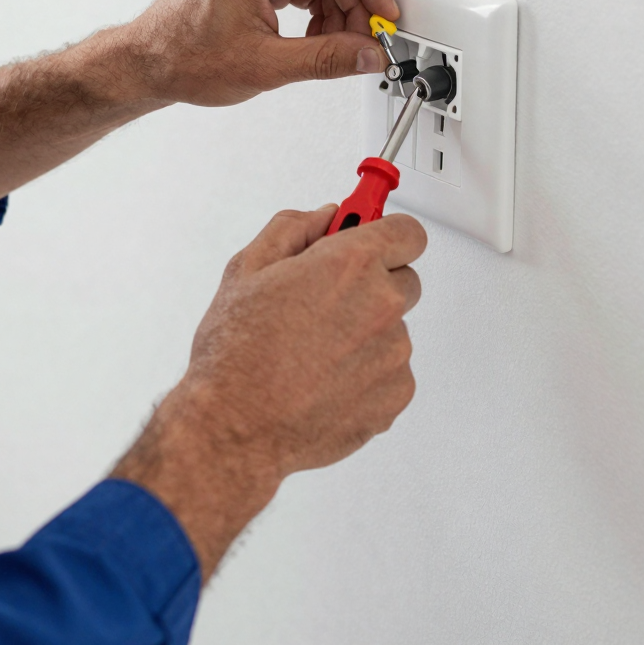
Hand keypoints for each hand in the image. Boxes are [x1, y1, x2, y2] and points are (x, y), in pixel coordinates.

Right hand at [112, 206, 426, 576]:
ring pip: (393, 330)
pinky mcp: (396, 395)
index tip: (374, 241)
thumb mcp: (246, 270)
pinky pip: (392, 372)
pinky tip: (324, 382)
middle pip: (404, 280)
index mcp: (350, 264)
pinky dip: (367, 375)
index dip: (389, 235)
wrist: (235, 427)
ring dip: (365, 335)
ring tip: (313, 354)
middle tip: (325, 305)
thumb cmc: (235, 354)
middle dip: (373, 285)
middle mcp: (382, 304)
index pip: (408, 232)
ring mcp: (394, 353)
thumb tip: (326, 217)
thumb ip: (294, 229)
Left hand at [126, 0, 399, 106]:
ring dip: (336, 5)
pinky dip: (315, 4)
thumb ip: (326, 59)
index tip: (386, 14)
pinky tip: (317, 34)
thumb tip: (368, 54)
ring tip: (338, 44)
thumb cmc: (183, 58)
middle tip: (366, 39)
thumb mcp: (265, 65)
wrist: (147, 63)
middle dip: (354, 1)